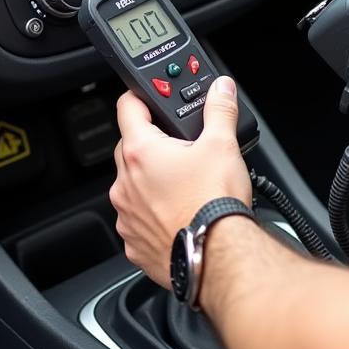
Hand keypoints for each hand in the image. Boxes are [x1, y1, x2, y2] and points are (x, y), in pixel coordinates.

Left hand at [110, 75, 252, 285]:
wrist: (218, 258)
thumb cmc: (214, 204)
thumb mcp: (223, 145)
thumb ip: (219, 109)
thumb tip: (220, 89)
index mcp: (141, 152)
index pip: (127, 107)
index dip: (142, 97)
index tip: (153, 98)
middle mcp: (125, 183)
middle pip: (130, 146)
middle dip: (153, 142)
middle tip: (182, 146)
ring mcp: (126, 216)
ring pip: (133, 185)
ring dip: (151, 180)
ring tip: (186, 184)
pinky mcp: (134, 243)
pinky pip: (138, 219)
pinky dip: (153, 213)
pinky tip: (180, 212)